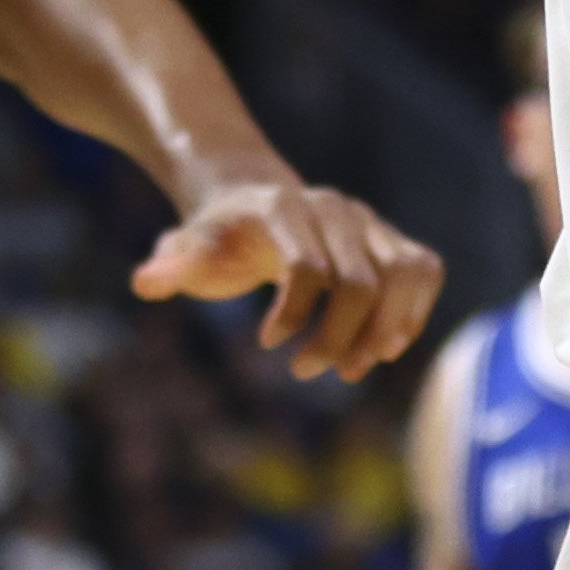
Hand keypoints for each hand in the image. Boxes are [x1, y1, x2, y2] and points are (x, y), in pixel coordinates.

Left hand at [129, 172, 445, 382]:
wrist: (252, 198)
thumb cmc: (219, 236)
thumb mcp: (189, 247)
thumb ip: (172, 264)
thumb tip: (144, 282)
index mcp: (283, 208)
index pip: (307, 266)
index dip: (293, 314)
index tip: (268, 344)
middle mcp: (335, 209)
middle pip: (359, 281)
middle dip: (337, 338)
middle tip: (306, 370)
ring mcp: (369, 222)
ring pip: (404, 274)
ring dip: (385, 331)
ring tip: (353, 369)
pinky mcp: (391, 239)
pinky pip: (424, 270)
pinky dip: (414, 312)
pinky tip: (387, 347)